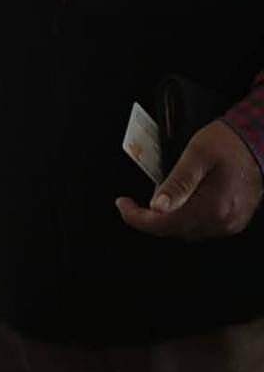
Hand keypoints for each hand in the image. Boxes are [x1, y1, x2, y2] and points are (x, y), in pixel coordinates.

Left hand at [116, 121, 263, 239]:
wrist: (257, 140)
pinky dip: (182, 218)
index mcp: (212, 206)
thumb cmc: (229, 143)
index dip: (137, 218)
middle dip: (148, 219)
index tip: (122, 205)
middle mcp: (222, 220)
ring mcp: (229, 223)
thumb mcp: (196, 155)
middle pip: (172, 230)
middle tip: (131, 204)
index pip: (163, 224)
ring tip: (153, 201)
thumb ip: (176, 182)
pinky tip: (176, 204)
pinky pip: (200, 226)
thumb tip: (157, 206)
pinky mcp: (233, 220)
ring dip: (165, 220)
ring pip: (185, 231)